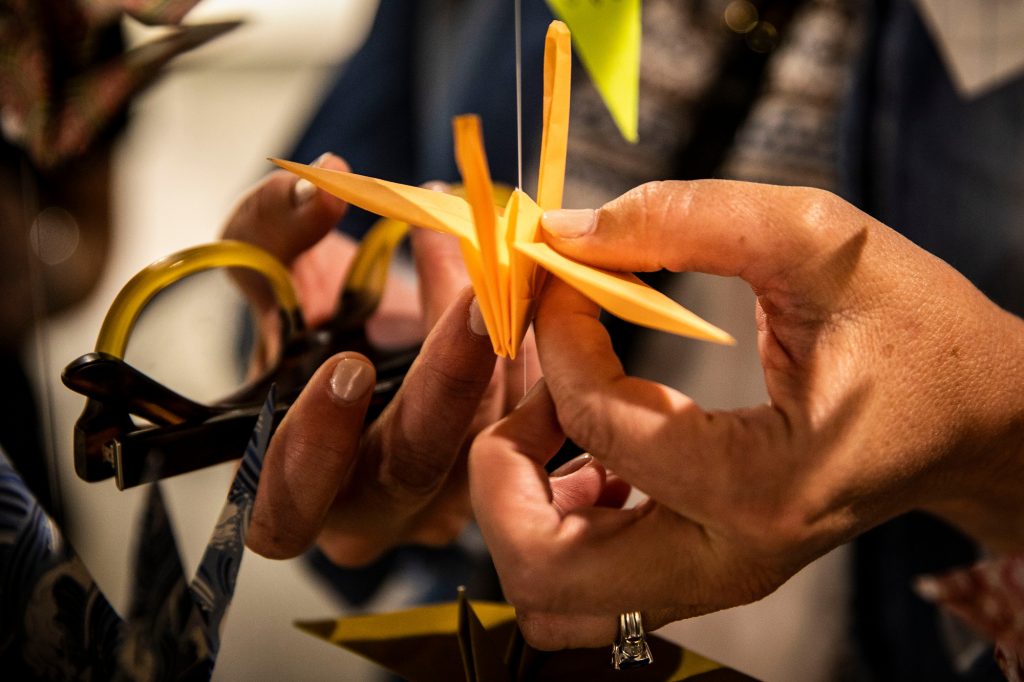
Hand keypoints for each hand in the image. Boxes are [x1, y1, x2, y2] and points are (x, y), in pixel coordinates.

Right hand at [222, 153, 538, 564]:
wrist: (381, 340)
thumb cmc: (313, 324)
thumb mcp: (273, 276)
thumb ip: (271, 232)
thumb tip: (318, 189)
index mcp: (294, 488)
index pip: (290, 509)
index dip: (315, 450)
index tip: (347, 367)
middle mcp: (377, 508)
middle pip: (414, 466)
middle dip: (447, 377)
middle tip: (474, 298)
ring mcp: (453, 497)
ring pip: (488, 432)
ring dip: (496, 333)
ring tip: (492, 248)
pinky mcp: (515, 468)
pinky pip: (540, 414)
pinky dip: (540, 342)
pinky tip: (534, 280)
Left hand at [469, 180, 1023, 648]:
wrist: (974, 417)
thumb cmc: (914, 328)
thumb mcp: (817, 240)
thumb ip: (687, 218)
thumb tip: (562, 232)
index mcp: (761, 487)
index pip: (597, 426)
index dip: (556, 338)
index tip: (561, 279)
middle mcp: (728, 557)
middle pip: (544, 571)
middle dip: (502, 468)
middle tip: (528, 387)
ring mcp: (712, 575)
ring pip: (553, 592)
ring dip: (523, 500)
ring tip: (555, 415)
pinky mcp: (702, 565)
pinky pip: (588, 577)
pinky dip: (559, 512)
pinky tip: (596, 442)